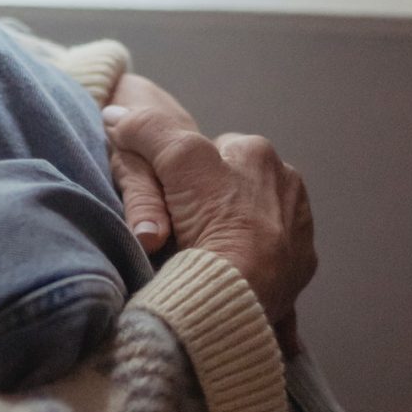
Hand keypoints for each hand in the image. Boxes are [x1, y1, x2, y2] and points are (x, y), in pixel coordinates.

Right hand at [102, 75, 316, 327]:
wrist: (237, 298)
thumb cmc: (212, 224)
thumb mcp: (176, 161)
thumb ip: (149, 129)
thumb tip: (114, 113)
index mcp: (260, 157)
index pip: (213, 152)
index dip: (182, 173)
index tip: (166, 196)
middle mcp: (288, 190)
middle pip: (236, 190)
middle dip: (215, 204)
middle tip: (181, 229)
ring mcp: (297, 234)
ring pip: (256, 226)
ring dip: (236, 237)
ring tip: (202, 257)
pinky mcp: (297, 274)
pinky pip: (271, 266)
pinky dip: (253, 270)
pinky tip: (228, 279)